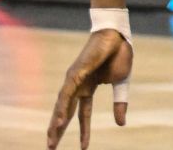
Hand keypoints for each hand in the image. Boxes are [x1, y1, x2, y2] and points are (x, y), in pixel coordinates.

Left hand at [48, 30, 131, 146]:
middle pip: (66, 112)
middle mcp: (78, 85)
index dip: (84, 131)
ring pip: (62, 106)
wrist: (118, 34)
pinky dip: (61, 110)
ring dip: (56, 124)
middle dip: (58, 130)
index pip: (83, 114)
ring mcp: (74, 79)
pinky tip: (59, 122)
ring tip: (51, 142)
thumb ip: (119, 102)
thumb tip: (121, 124)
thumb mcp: (121, 83)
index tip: (84, 148)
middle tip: (51, 148)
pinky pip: (66, 95)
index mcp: (88, 87)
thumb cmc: (119, 53)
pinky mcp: (75, 74)